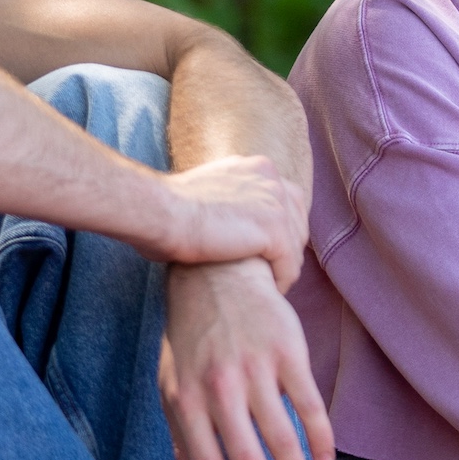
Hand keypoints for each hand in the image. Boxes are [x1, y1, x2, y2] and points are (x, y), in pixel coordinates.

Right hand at [148, 155, 304, 291]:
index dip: (280, 231)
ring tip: (267, 287)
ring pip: (295, 247)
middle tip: (269, 274)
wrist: (161, 212)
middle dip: (286, 250)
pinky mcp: (274, 228)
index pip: (287, 201)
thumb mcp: (208, 193)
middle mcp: (271, 178)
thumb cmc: (168, 210)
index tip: (265, 253)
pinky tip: (267, 292)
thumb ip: (230, 200)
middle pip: (297, 223)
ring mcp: (275, 201)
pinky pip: (290, 265)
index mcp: (257, 167)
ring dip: (283, 269)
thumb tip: (231, 220)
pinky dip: (281, 282)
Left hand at [158, 258, 335, 459]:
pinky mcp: (288, 350)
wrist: (216, 276)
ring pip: (282, 436)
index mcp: (187, 398)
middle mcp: (219, 385)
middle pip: (248, 457)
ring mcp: (255, 366)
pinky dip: (321, 438)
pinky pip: (309, 404)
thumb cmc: (193, 341)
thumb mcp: (175, 386)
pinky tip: (325, 459)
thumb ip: (182, 440)